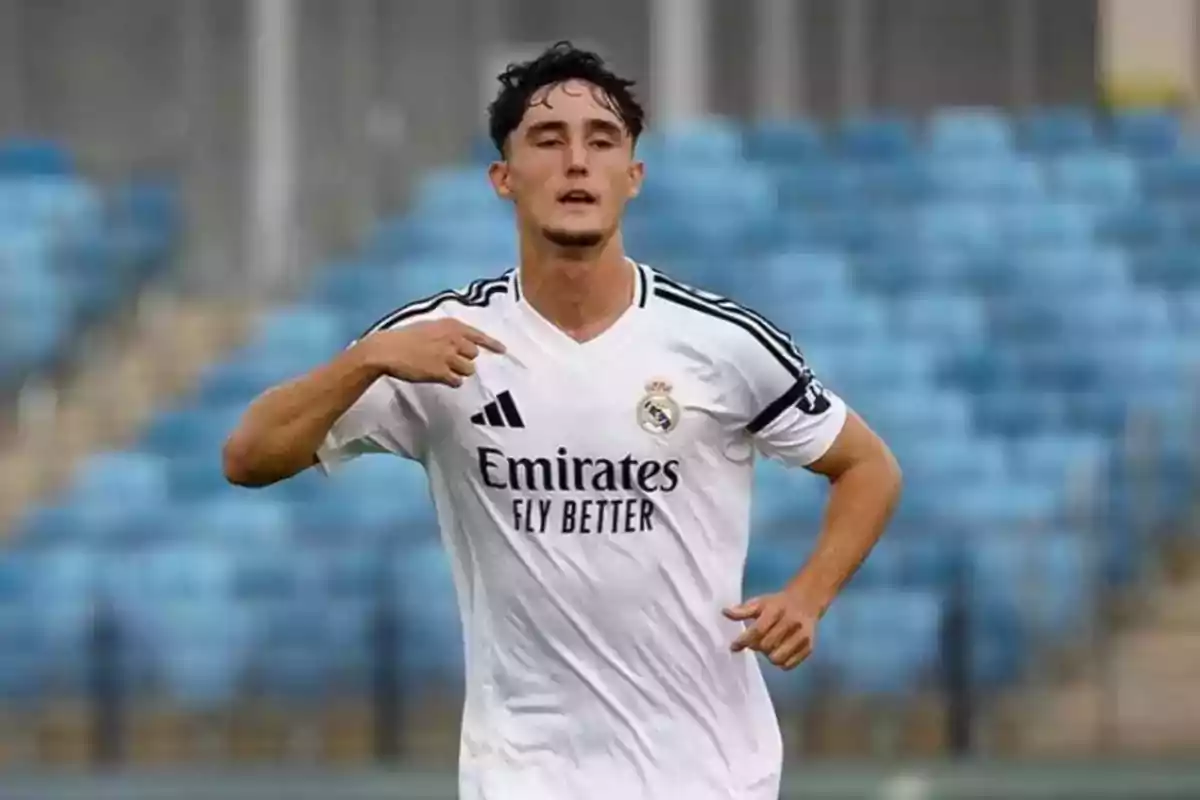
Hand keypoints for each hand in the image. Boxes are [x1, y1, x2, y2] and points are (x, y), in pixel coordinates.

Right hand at [359, 319, 504, 387]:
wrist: (388, 349)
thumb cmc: (406, 338)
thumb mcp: (430, 327)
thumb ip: (448, 333)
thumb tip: (461, 343)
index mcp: (451, 326)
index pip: (478, 335)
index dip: (492, 344)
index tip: (503, 351)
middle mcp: (453, 340)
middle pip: (474, 355)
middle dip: (464, 359)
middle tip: (448, 359)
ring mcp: (448, 356)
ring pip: (468, 370)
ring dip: (458, 371)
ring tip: (442, 368)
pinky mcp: (441, 372)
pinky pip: (457, 381)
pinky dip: (450, 380)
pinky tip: (438, 376)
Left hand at [723, 589, 819, 669]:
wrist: (806, 603)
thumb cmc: (778, 604)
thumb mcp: (760, 603)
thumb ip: (742, 610)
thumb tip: (724, 612)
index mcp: (777, 609)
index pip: (758, 629)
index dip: (744, 640)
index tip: (733, 646)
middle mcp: (792, 623)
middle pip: (766, 646)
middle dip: (756, 646)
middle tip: (755, 642)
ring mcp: (802, 636)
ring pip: (777, 658)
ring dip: (768, 655)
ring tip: (768, 647)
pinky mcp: (809, 648)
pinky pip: (789, 665)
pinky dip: (780, 662)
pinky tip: (779, 651)